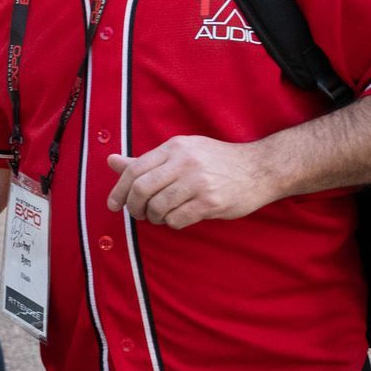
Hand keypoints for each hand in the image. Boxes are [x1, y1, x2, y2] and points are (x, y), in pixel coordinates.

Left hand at [105, 137, 276, 228]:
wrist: (260, 168)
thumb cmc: (216, 161)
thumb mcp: (182, 152)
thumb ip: (146, 160)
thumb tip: (110, 161)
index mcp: (174, 147)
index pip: (134, 169)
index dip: (119, 190)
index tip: (114, 205)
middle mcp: (184, 162)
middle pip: (141, 189)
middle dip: (133, 207)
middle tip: (138, 214)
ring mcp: (198, 182)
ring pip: (157, 207)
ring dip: (154, 217)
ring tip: (160, 216)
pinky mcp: (211, 202)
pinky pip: (177, 219)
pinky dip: (172, 223)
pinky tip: (178, 219)